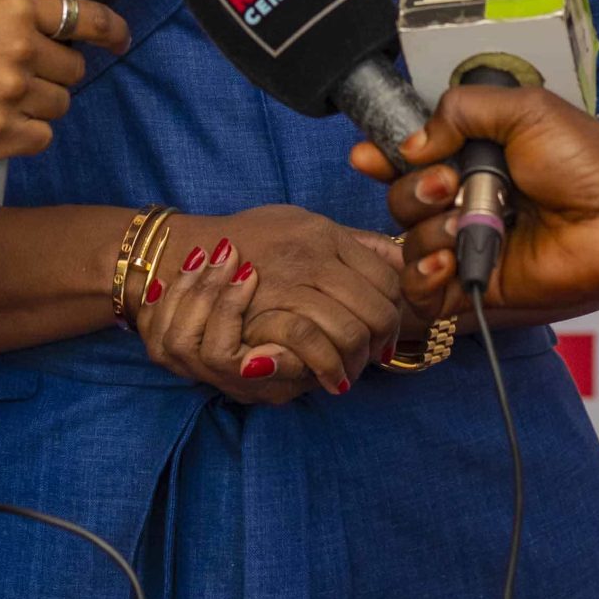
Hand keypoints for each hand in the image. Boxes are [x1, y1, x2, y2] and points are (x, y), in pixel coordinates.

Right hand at [0, 0, 128, 163]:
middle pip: (73, 69)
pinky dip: (25, 133)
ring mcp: (11, 95)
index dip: (110, 29)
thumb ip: (2, 2)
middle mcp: (20, 50)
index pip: (84, 19)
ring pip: (59, 105)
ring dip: (38, 103)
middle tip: (19, 72)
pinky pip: (39, 138)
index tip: (119, 37)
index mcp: (14, 9)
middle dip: (53, 71)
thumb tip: (31, 13)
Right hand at [146, 205, 399, 394]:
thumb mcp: (304, 223)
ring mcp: (288, 285)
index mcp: (324, 234)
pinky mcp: (265, 313)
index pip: (386, 278)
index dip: (396, 309)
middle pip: (375, 308)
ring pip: (350, 330)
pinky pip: (310, 342)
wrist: (193, 250)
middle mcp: (311, 257)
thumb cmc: (256, 239)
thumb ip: (352, 240)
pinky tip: (330, 375)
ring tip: (354, 367)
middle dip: (383, 340)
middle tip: (378, 354)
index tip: (389, 327)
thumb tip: (405, 256)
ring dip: (359, 359)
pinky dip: (327, 364)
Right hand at [353, 86, 598, 324]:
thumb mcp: (524, 110)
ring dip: (426, 230)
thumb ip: (459, 110)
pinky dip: (424, 275)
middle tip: (449, 182)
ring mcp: (470, 244)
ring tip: (466, 222)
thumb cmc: (588, 162)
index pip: (408, 158)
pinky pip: (424, 291)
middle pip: (398, 199)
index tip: (369, 155)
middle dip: (413, 189)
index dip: (382, 157)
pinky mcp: (477, 285)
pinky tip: (447, 260)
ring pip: (407, 242)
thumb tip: (411, 142)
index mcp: (473, 155)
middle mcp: (466, 199)